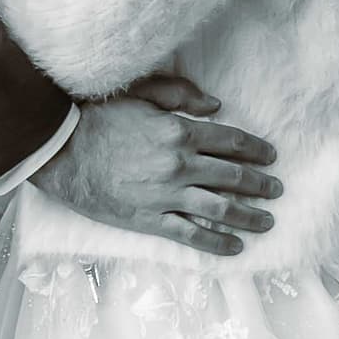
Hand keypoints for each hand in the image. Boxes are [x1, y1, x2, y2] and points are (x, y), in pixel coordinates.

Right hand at [54, 71, 283, 259]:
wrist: (62, 150)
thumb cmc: (98, 116)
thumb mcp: (141, 92)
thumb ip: (181, 95)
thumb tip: (216, 106)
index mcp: (179, 131)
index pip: (231, 142)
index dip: (256, 150)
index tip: (271, 156)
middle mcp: (179, 165)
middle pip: (232, 177)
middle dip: (260, 185)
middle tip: (277, 190)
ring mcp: (165, 196)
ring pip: (219, 209)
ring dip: (248, 216)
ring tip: (267, 221)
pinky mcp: (149, 220)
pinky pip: (190, 235)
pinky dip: (216, 242)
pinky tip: (235, 246)